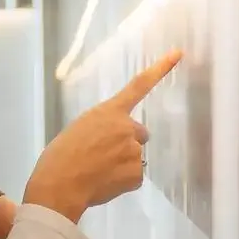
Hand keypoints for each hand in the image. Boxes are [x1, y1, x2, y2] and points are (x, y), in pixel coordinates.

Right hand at [24, 50, 181, 220]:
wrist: (59, 185)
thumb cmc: (60, 156)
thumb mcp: (79, 128)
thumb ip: (102, 127)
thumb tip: (112, 140)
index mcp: (109, 112)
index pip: (139, 85)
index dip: (161, 68)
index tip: (179, 53)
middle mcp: (127, 127)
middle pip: (138, 134)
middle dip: (127, 142)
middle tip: (103, 155)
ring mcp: (134, 151)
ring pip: (135, 156)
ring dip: (122, 162)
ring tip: (98, 171)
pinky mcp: (136, 174)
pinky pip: (134, 176)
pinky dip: (122, 181)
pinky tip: (104, 183)